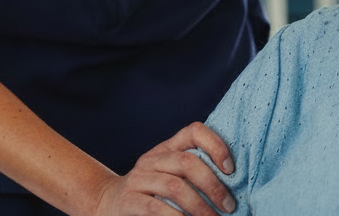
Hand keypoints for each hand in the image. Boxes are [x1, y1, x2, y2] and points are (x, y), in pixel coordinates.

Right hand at [92, 122, 236, 215]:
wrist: (106, 202)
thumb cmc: (150, 193)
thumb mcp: (168, 175)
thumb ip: (192, 173)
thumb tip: (231, 186)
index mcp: (166, 149)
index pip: (193, 131)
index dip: (216, 146)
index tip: (231, 170)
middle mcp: (152, 160)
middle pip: (188, 162)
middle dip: (213, 186)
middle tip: (228, 206)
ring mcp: (138, 179)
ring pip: (175, 187)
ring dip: (200, 206)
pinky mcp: (129, 200)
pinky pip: (157, 209)